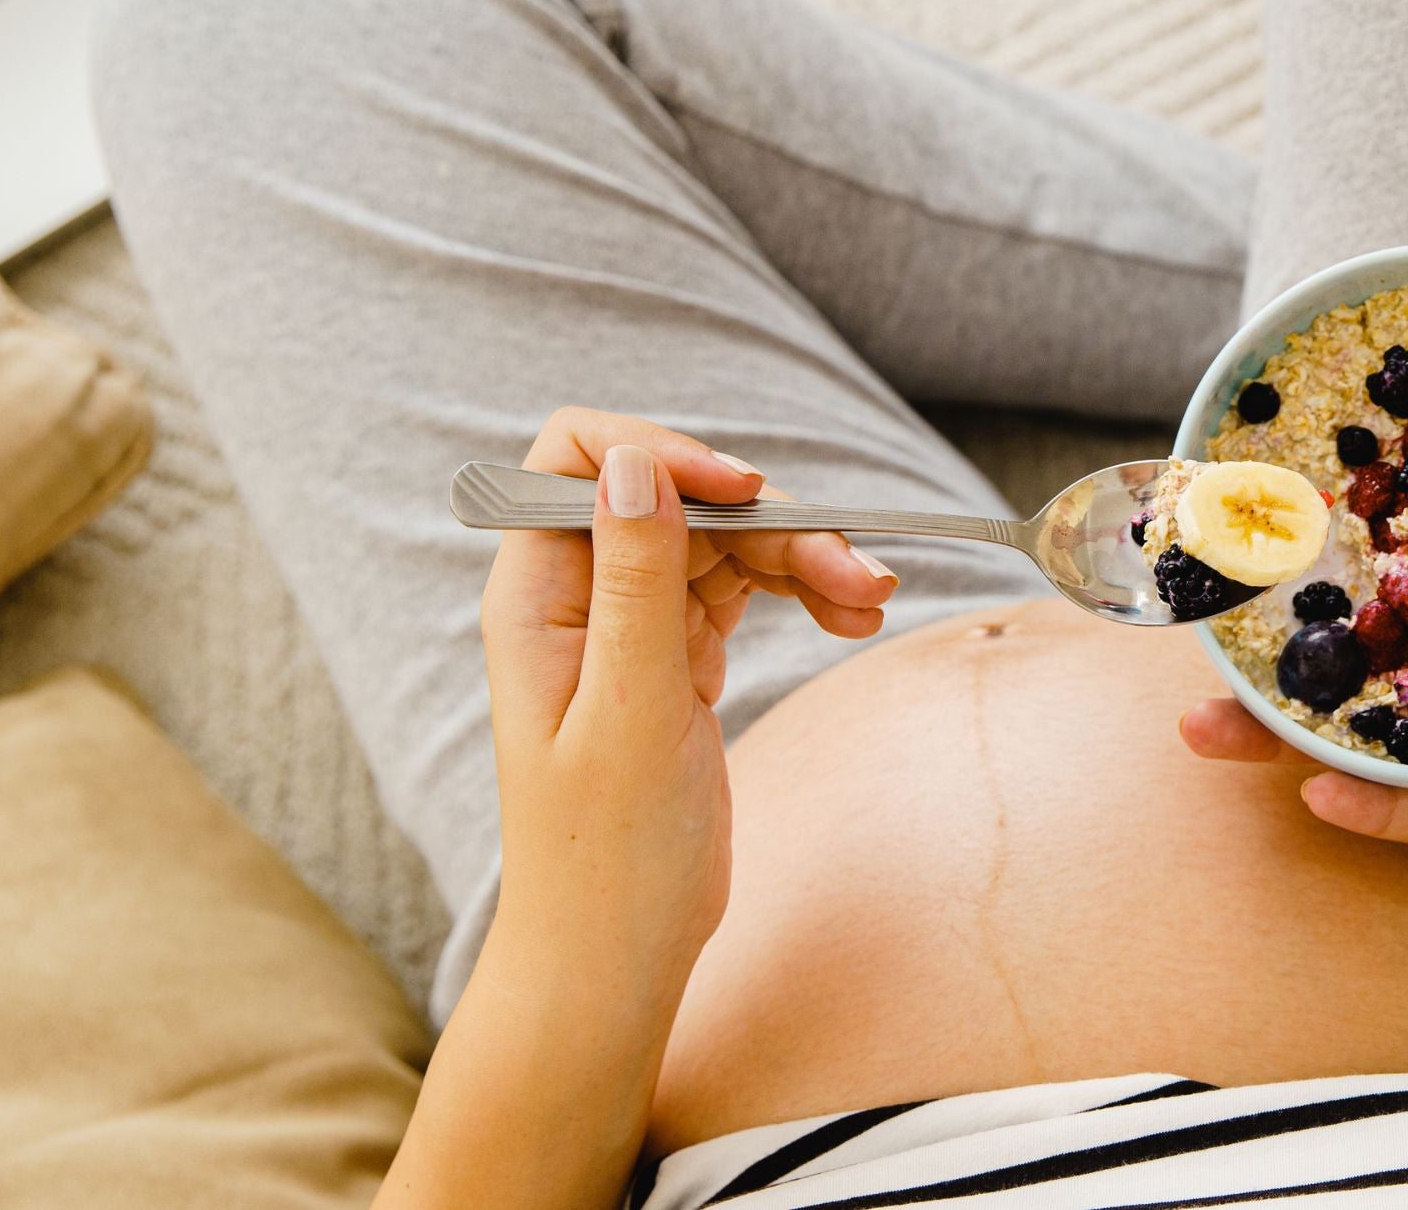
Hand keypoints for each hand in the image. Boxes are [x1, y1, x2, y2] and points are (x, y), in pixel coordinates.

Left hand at [479, 408, 897, 970]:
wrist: (614, 954)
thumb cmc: (605, 854)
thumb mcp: (629, 713)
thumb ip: (634, 581)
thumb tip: (637, 463)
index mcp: (537, 594)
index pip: (581, 459)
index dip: (664, 452)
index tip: (746, 493)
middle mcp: (577, 594)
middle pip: (679, 498)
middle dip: (770, 521)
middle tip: (859, 577)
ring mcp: (629, 624)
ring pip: (722, 542)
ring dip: (801, 557)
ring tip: (870, 603)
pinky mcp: (676, 658)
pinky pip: (742, 590)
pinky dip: (798, 593)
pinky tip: (848, 618)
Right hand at [1182, 400, 1407, 968]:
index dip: (1401, 492)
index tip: (1328, 444)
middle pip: (1377, 623)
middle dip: (1290, 607)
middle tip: (1215, 570)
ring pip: (1359, 722)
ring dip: (1277, 720)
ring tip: (1203, 710)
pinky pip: (1406, 813)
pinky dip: (1362, 805)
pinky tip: (1317, 792)